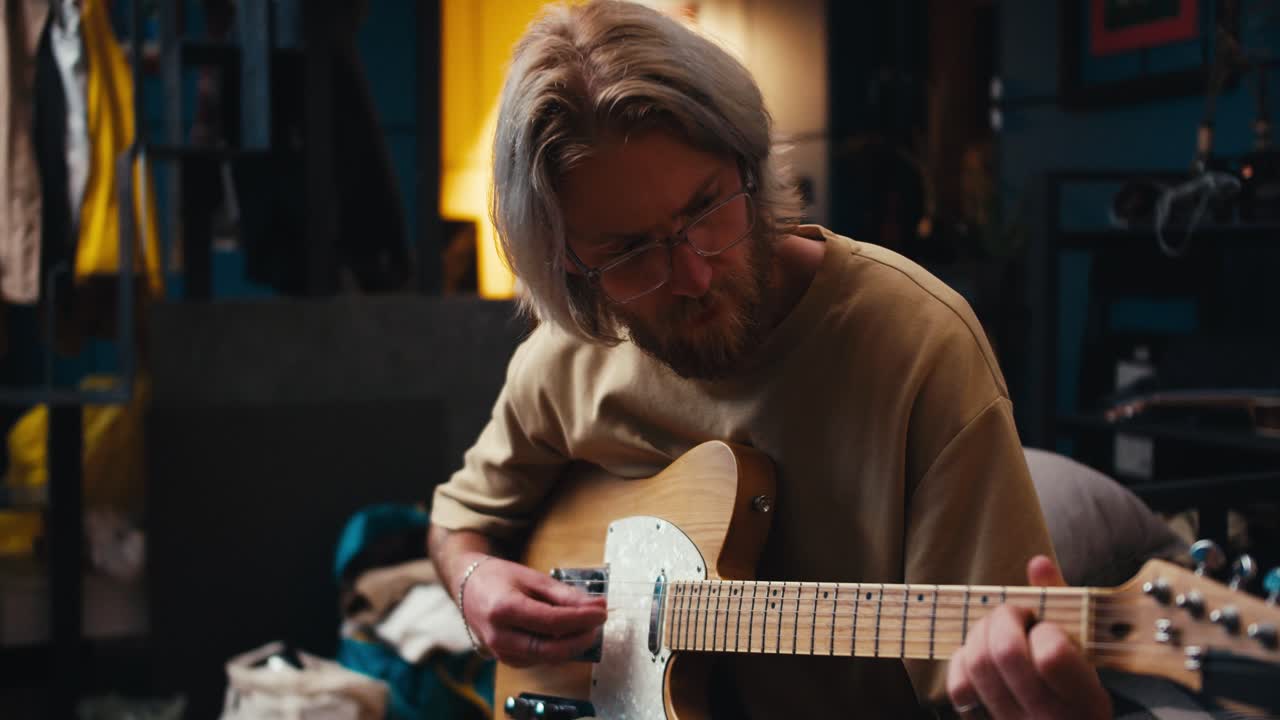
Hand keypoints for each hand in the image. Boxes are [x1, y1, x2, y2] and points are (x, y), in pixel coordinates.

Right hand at [459, 554, 606, 667]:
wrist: (469, 587)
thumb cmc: (499, 578)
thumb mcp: (533, 577)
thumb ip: (564, 595)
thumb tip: (596, 606)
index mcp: (504, 609)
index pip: (552, 622)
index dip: (581, 619)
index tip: (602, 612)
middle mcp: (500, 637)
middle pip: (551, 649)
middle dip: (581, 638)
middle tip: (598, 623)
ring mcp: (502, 653)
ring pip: (548, 658)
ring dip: (573, 644)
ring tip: (587, 625)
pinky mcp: (508, 660)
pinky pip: (541, 659)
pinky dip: (559, 648)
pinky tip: (569, 633)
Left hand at [946, 555, 1111, 718]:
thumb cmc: (1077, 689)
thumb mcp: (1086, 655)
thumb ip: (1064, 606)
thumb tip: (1038, 562)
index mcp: (1084, 699)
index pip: (1052, 655)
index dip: (1045, 630)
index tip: (1049, 628)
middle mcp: (1048, 717)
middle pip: (1005, 653)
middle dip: (1004, 618)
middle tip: (1015, 613)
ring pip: (978, 663)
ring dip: (981, 633)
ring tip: (997, 629)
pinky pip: (959, 686)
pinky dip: (964, 660)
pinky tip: (980, 654)